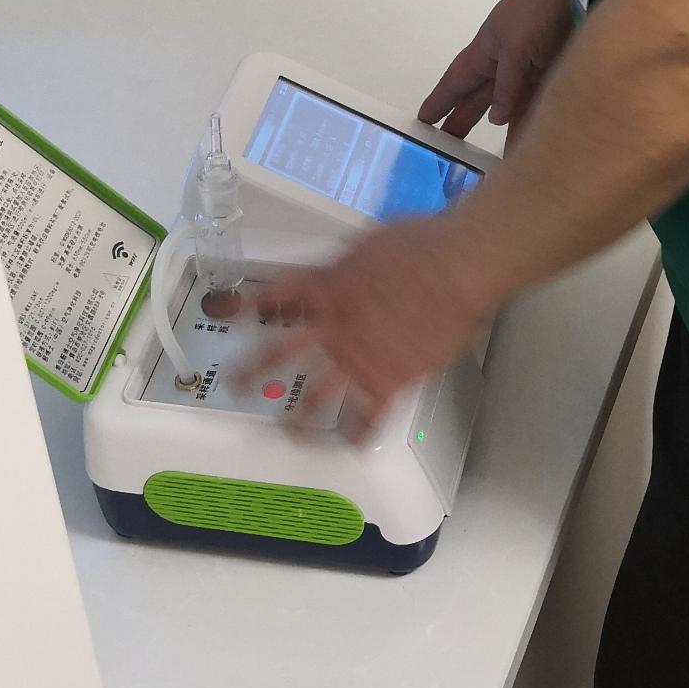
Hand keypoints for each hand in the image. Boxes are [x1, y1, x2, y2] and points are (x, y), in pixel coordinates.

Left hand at [227, 213, 495, 432]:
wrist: (455, 265)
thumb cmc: (421, 243)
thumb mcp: (368, 242)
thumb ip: (348, 264)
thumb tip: (345, 269)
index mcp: (325, 288)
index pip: (275, 298)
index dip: (249, 307)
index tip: (233, 314)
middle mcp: (332, 326)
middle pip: (280, 352)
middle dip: (253, 370)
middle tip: (237, 382)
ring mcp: (358, 358)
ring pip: (315, 395)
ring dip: (297, 416)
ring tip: (286, 431)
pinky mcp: (389, 380)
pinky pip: (369, 418)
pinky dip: (359, 434)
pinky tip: (352, 445)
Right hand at [418, 0, 573, 142]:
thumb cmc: (535, 12)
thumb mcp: (515, 47)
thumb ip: (507, 85)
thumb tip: (496, 119)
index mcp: (484, 52)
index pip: (456, 82)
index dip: (439, 101)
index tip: (422, 121)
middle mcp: (501, 64)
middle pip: (477, 97)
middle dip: (462, 119)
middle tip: (448, 148)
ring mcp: (526, 70)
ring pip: (505, 106)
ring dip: (496, 129)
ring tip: (483, 154)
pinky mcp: (550, 75)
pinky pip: (533, 105)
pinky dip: (528, 123)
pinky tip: (526, 144)